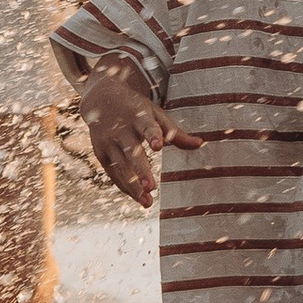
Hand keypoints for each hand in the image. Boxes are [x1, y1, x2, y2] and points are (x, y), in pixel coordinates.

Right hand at [74, 61, 193, 208]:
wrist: (101, 99)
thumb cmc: (136, 109)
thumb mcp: (155, 114)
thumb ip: (175, 132)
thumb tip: (201, 144)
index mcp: (139, 117)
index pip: (147, 127)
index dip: (153, 136)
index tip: (158, 146)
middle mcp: (121, 130)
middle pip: (132, 152)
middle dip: (141, 170)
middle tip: (152, 187)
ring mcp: (108, 143)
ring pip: (121, 168)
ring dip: (134, 186)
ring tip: (148, 202)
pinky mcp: (100, 153)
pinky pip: (113, 174)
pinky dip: (125, 187)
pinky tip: (138, 197)